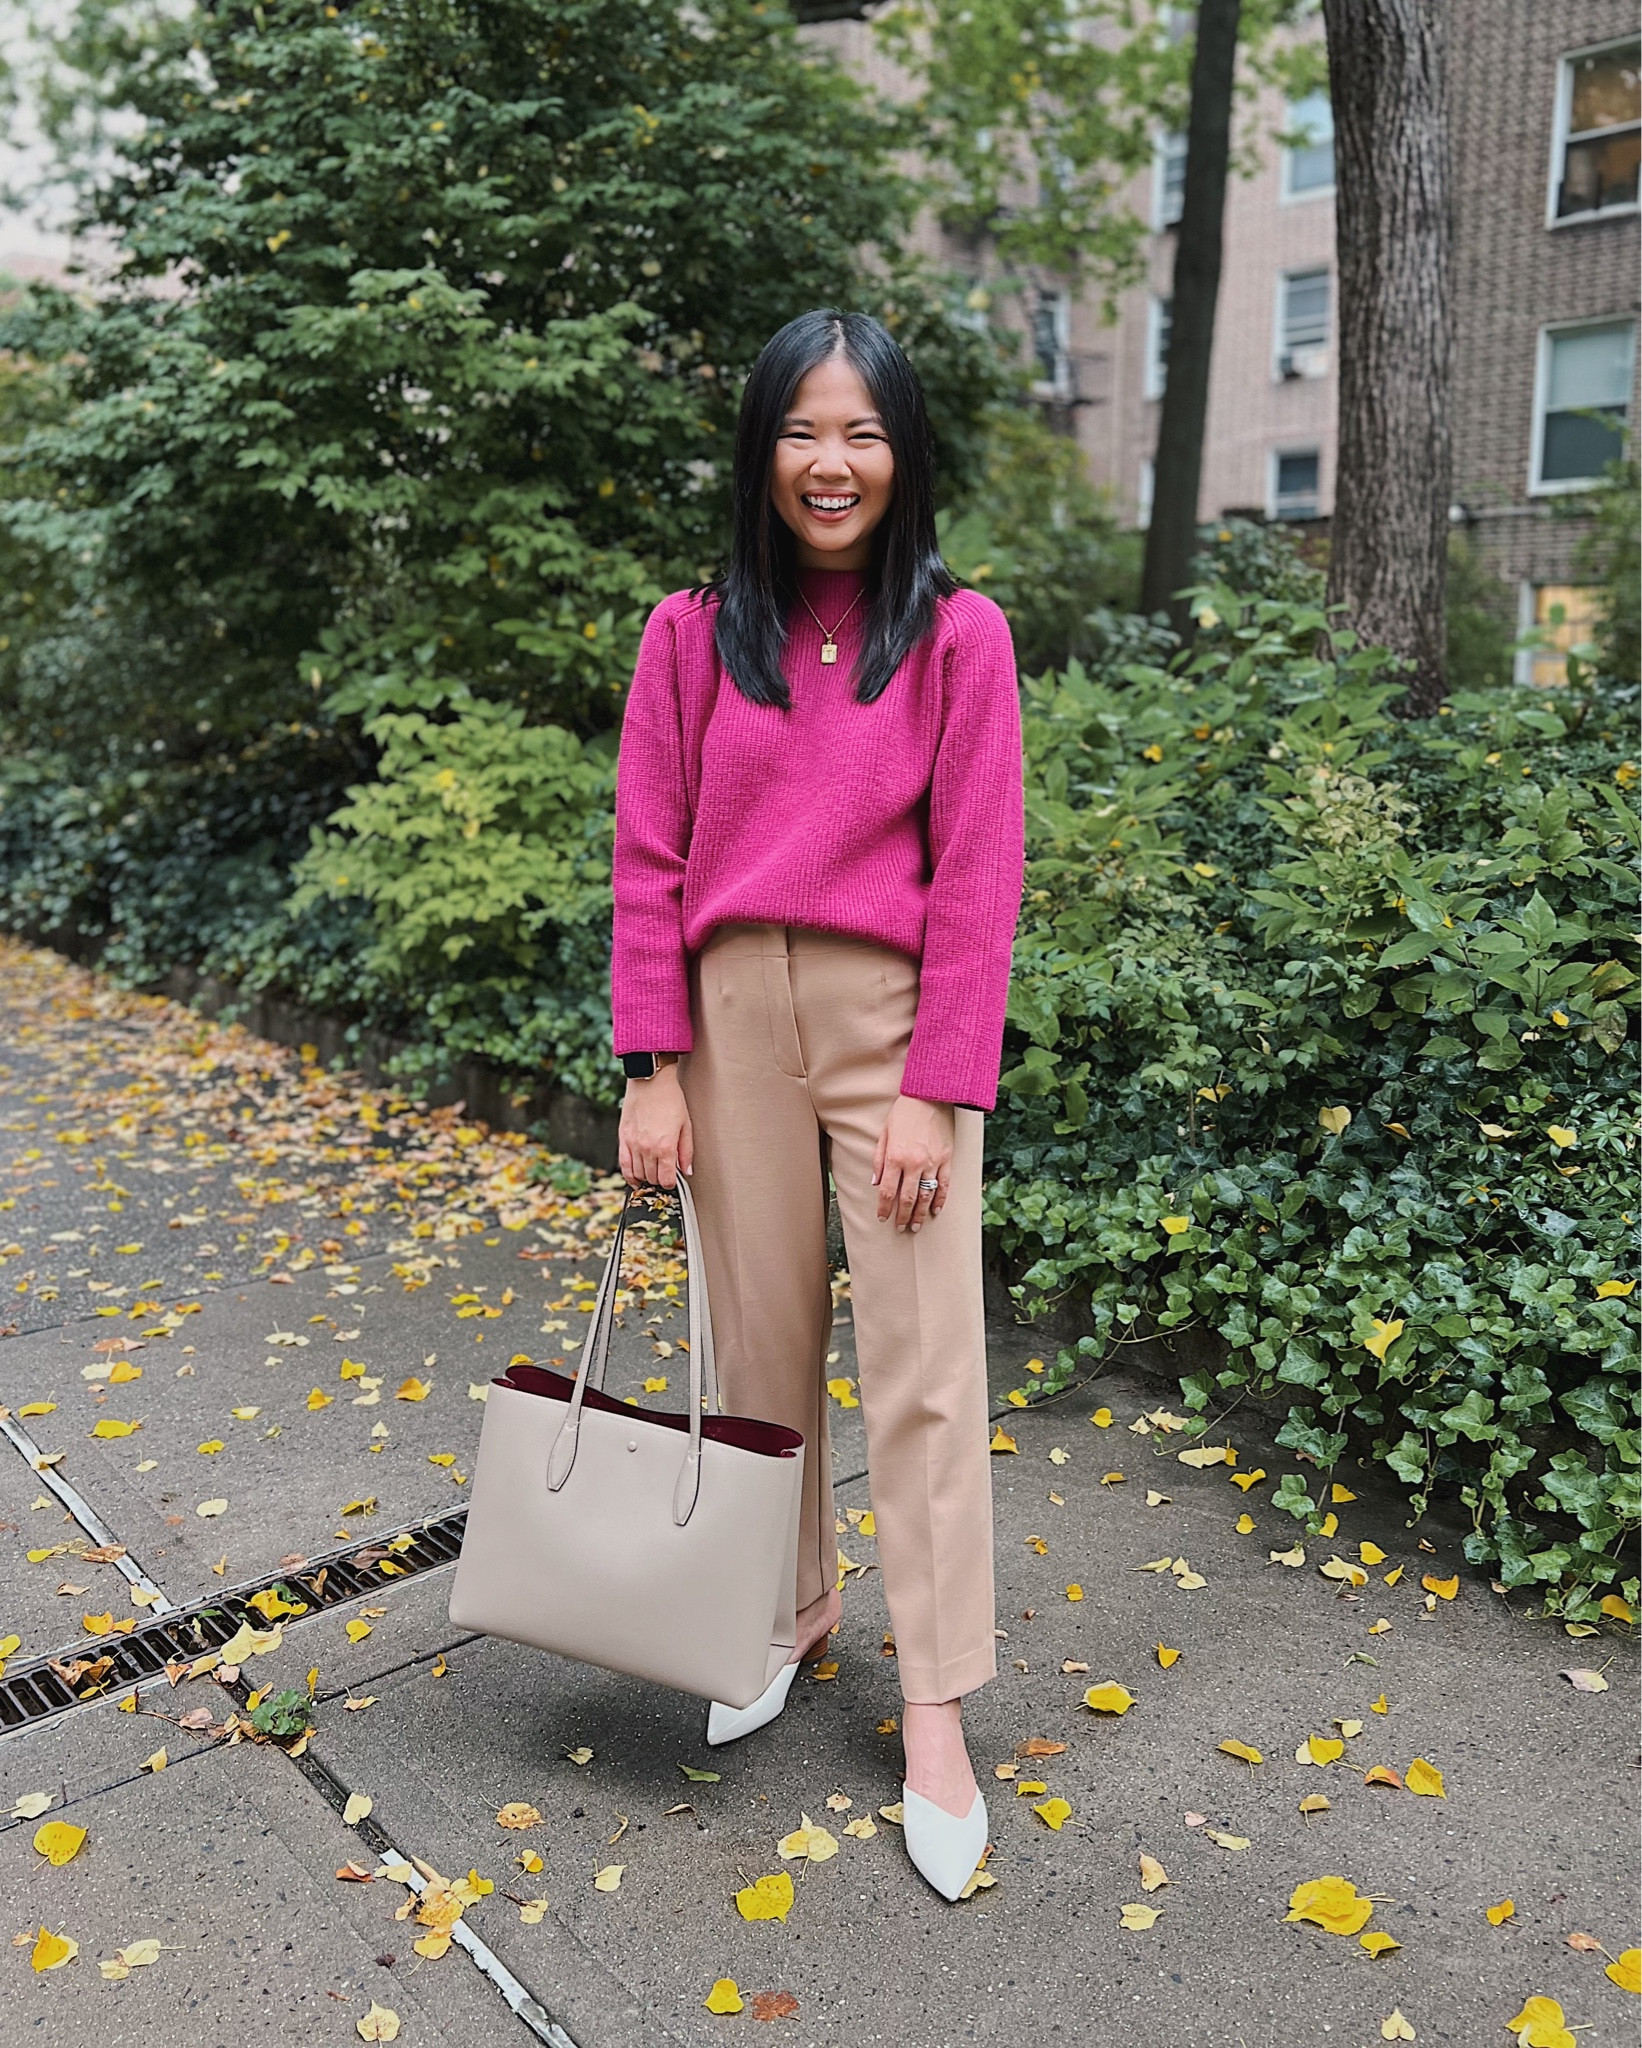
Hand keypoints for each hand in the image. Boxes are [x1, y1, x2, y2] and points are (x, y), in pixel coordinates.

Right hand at [618, 1066, 692, 1189]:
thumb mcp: (686, 1125)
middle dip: (659, 1180)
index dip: (671, 1184)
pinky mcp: (623, 1138)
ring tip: (652, 1175)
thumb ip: (686, 1151)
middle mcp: (647, 1148)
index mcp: (665, 1147)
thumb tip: (687, 1170)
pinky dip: (629, 1175)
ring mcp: (633, 1144)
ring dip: (646, 1178)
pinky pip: (623, 1164)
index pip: (666, 1179)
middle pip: (652, 1178)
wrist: (650, 1081)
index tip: (673, 1181)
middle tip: (664, 1176)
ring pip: (638, 1174)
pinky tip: (635, 1178)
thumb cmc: (670, 1099)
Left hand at [871, 1093, 953, 1232]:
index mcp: (895, 1157)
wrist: (930, 1095)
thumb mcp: (884, 1133)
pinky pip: (944, 1184)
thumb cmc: (903, 1112)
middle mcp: (914, 1163)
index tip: (882, 1218)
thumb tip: (875, 1183)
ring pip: (926, 1195)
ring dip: (920, 1213)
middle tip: (900, 1228)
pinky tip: (936, 1210)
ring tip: (915, 1226)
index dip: (884, 1208)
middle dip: (902, 1216)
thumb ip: (879, 1159)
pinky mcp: (947, 1159)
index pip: (888, 1191)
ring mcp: (933, 1162)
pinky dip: (940, 1200)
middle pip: (907, 1198)